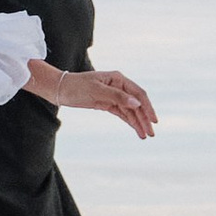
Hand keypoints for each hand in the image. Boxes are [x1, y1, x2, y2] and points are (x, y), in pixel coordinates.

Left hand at [25, 61, 156, 138]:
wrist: (61, 89)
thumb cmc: (77, 86)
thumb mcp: (96, 90)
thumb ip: (117, 96)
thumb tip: (136, 103)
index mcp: (118, 79)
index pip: (138, 94)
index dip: (147, 107)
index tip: (154, 120)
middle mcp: (119, 86)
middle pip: (136, 104)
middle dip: (144, 118)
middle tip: (151, 134)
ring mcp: (114, 96)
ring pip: (131, 111)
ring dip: (138, 122)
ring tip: (146, 136)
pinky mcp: (108, 104)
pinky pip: (123, 114)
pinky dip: (130, 122)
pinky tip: (136, 130)